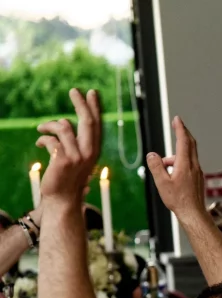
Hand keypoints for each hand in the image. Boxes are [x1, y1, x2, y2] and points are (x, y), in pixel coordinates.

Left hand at [35, 89, 102, 205]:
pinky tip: (40, 143)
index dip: (95, 108)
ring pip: (64, 127)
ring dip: (49, 126)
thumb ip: (74, 142)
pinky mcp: (63, 160)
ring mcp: (77, 157)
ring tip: (41, 128)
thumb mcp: (75, 158)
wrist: (62, 199)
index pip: (96, 125)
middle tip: (73, 90)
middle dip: (81, 104)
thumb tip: (65, 123)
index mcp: (94, 151)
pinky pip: (51, 139)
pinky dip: (43, 139)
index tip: (91, 93)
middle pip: (87, 121)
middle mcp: (89, 152)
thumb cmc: (66, 178)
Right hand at [147, 116, 207, 221]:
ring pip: (188, 156)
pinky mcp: (198, 178)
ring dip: (176, 155)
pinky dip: (180, 163)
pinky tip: (172, 174)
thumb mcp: (162, 183)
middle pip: (191, 144)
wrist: (193, 214)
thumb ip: (156, 167)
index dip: (180, 128)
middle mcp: (194, 166)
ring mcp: (198, 172)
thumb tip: (152, 154)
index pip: (183, 141)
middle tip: (177, 125)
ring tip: (163, 167)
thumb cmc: (179, 201)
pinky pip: (189, 165)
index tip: (177, 119)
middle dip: (183, 133)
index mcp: (185, 165)